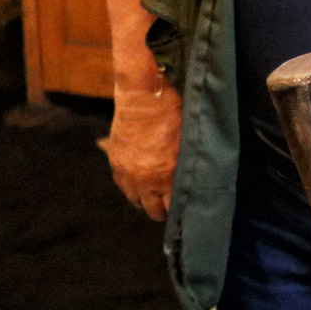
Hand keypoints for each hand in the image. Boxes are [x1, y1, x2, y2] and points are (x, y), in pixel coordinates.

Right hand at [100, 83, 182, 220]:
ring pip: (135, 200)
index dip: (180, 210)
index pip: (173, 207)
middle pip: (152, 210)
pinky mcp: (115, 162)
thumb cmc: (174, 116)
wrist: (143, 99)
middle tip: (168, 207)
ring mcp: (128, 172)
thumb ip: (188, 166)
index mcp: (167, 176)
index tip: (186, 211)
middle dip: (161, 211)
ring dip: (144, 200)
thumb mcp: (189, 143)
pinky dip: (131, 187)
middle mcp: (145, 180)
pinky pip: (122, 185)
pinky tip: (139, 183)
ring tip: (154, 196)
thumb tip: (195, 181)